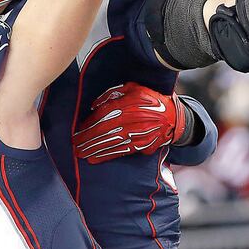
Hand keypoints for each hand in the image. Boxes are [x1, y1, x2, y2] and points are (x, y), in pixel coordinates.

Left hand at [73, 83, 187, 163]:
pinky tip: (95, 158)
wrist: (174, 118)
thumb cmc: (150, 100)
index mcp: (129, 104)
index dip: (90, 123)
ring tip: (80, 153)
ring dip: (94, 149)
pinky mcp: (141, 146)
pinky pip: (121, 152)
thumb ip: (112, 94)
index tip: (78, 130)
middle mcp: (132, 120)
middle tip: (74, 145)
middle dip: (88, 139)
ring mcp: (137, 134)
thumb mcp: (133, 89)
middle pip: (105, 131)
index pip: (104, 115)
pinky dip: (107, 156)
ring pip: (111, 143)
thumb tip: (94, 106)